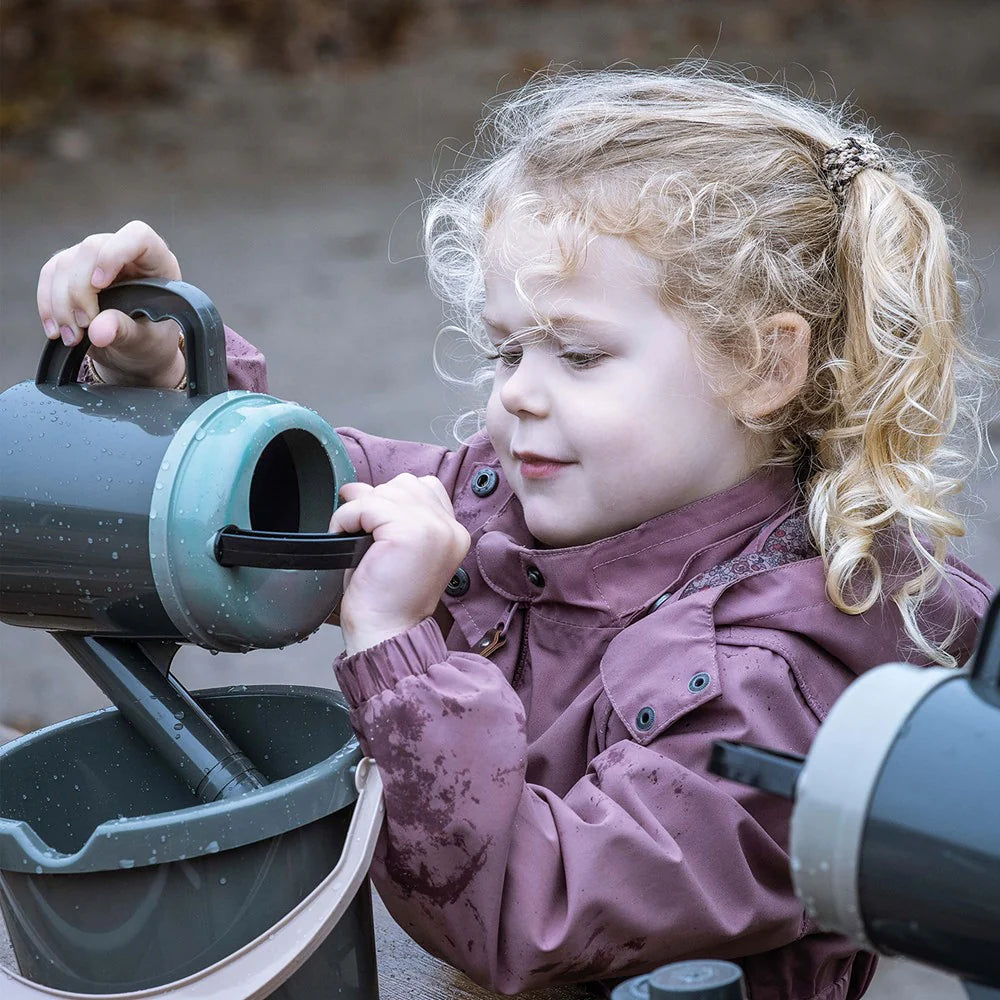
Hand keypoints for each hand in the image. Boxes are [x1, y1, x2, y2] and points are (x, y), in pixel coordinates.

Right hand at [37, 220, 185, 386]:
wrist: (135, 351)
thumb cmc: (150, 340)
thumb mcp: (145, 341)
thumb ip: (125, 331)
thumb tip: (98, 331)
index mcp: (157, 263)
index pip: (138, 236)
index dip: (114, 254)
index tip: (100, 284)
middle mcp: (124, 253)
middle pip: (91, 249)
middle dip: (80, 291)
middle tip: (85, 326)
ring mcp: (96, 258)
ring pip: (64, 263)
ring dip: (61, 303)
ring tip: (73, 337)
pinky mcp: (72, 269)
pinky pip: (49, 276)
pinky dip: (48, 304)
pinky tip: (57, 330)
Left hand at [329, 474, 470, 654]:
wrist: (386, 633)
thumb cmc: (385, 599)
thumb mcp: (393, 547)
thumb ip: (388, 513)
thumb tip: (357, 486)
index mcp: (453, 533)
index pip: (425, 488)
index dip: (393, 500)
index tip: (374, 522)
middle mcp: (449, 528)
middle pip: (405, 484)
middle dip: (375, 501)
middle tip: (359, 530)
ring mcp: (432, 528)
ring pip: (384, 492)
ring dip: (358, 510)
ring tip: (352, 537)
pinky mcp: (409, 532)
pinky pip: (365, 504)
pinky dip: (345, 518)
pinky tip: (344, 539)